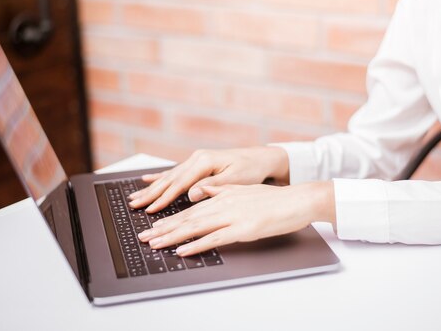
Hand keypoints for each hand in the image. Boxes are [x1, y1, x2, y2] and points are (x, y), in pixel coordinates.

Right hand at [128, 147, 288, 212]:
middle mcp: (197, 158)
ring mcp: (196, 160)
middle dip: (151, 193)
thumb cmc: (251, 170)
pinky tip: (147, 179)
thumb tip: (192, 195)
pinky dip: (160, 178)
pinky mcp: (198, 164)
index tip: (151, 209)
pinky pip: (175, 173)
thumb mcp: (235, 179)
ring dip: (152, 188)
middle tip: (134, 205)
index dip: (164, 198)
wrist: (261, 158)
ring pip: (169, 177)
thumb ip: (213, 187)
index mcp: (205, 162)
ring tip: (135, 197)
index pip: (179, 183)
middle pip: (169, 179)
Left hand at [137, 181, 335, 256]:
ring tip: (155, 244)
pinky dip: (196, 245)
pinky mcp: (242, 230)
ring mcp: (232, 216)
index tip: (153, 226)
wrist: (296, 201)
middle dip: (163, 229)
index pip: (190, 209)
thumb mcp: (242, 190)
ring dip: (173, 237)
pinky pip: (214, 239)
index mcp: (222, 195)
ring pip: (196, 227)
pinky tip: (182, 251)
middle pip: (188, 218)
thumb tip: (200, 191)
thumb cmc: (273, 199)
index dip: (170, 219)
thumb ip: (219, 190)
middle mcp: (223, 204)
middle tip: (144, 238)